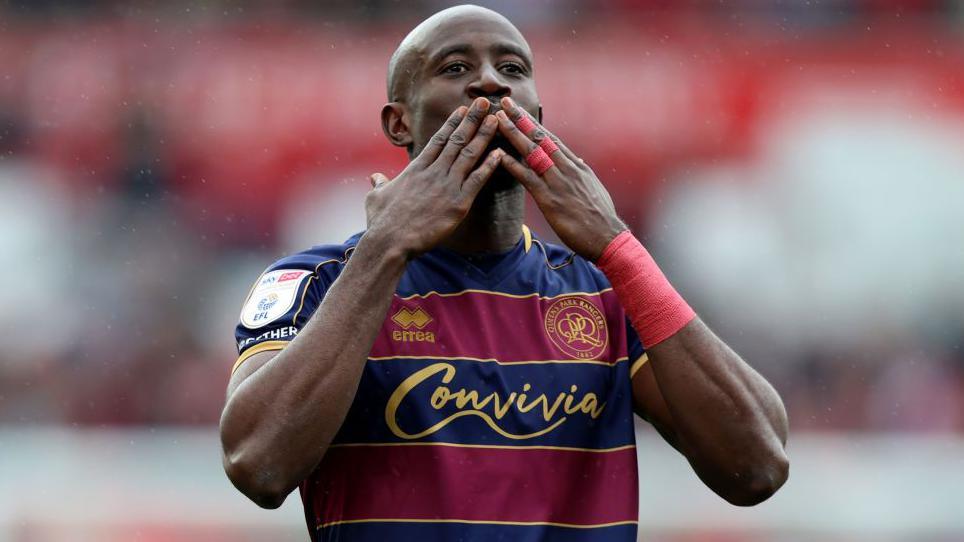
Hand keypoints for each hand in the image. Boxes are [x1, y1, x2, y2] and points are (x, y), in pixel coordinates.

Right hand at [365, 98, 503, 257]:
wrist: (390, 241)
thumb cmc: (381, 222)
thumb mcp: (376, 197)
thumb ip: (379, 183)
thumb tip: (374, 177)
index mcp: (416, 169)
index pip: (438, 140)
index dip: (452, 123)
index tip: (462, 109)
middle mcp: (433, 172)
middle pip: (457, 140)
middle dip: (472, 119)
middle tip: (485, 102)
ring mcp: (446, 186)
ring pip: (469, 155)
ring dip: (484, 135)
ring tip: (496, 119)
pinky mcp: (458, 203)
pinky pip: (477, 180)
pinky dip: (489, 166)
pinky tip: (500, 153)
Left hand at [495, 97, 626, 261]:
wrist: (608, 238)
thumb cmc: (600, 217)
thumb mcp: (594, 189)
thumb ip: (583, 174)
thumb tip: (579, 162)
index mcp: (575, 166)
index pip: (551, 139)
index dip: (534, 123)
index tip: (520, 110)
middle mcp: (566, 168)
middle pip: (540, 138)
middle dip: (521, 119)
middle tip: (505, 102)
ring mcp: (558, 182)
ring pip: (532, 152)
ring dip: (513, 134)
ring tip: (498, 119)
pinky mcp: (550, 200)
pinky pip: (528, 179)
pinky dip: (513, 166)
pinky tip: (499, 156)